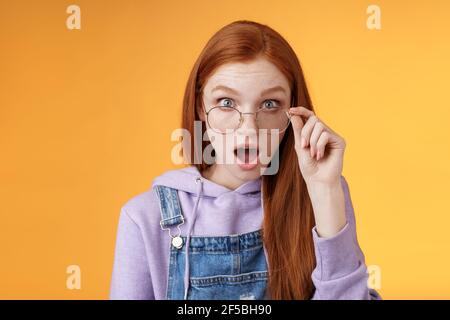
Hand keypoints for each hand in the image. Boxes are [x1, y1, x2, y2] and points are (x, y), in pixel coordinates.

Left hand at [289, 106, 346, 237]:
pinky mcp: (340, 142)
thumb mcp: (300, 146)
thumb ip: (298, 131)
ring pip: (319, 126)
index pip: (310, 117)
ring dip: (312, 141)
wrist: (318, 181)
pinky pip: (326, 134)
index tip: (290, 110)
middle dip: (305, 132)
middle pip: (314, 119)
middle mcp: (325, 133)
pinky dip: (319, 145)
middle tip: (303, 146)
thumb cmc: (309, 167)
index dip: (301, 111)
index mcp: (314, 133)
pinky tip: (319, 156)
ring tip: (313, 154)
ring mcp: (333, 136)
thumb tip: (294, 114)